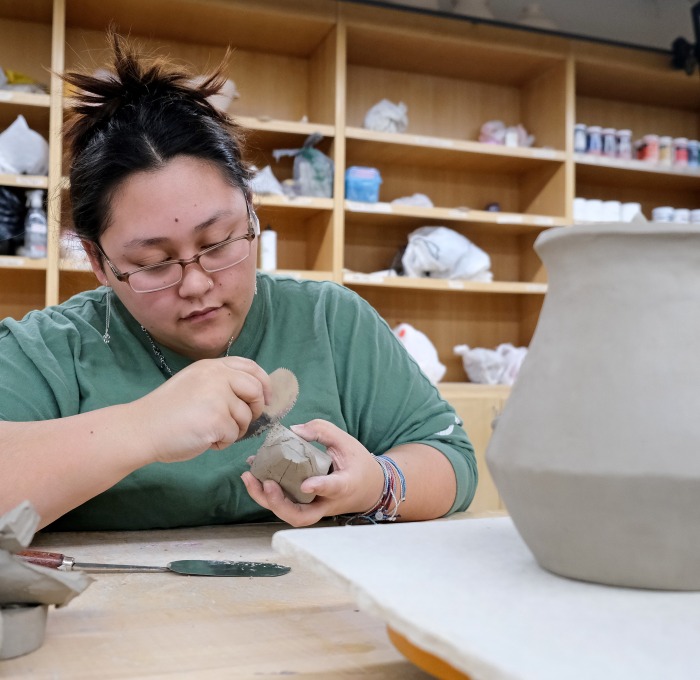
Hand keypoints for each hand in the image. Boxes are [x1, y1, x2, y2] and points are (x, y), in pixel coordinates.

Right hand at [131, 357, 269, 463]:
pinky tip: (204, 440)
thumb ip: (221, 383)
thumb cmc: (167, 411)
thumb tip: (255, 394)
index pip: (250, 367)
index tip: (266, 398)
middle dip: (256, 409)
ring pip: (246, 417)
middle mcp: (217, 377)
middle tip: (241, 422)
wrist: (141, 428)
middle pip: (256, 390)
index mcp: (212, 366)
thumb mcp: (195, 383)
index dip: (264, 383)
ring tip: (209, 432)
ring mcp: (218, 397)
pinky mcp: (218, 420)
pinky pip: (234, 435)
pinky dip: (222, 443)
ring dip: (234, 430)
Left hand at [241, 419, 384, 526]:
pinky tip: (253, 477)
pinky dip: (266, 494)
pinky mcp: (305, 506)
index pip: (333, 488)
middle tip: (266, 484)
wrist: (369, 488)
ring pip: (289, 514)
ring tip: (249, 478)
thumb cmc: (358, 463)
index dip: (320, 487)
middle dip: (279, 504)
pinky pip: (285, 505)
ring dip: (266, 500)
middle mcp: (328, 502)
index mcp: (345, 484)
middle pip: (301, 515)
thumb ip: (322, 431)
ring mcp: (315, 508)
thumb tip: (294, 430)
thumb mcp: (347, 441)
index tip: (307, 485)